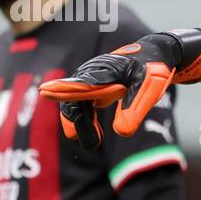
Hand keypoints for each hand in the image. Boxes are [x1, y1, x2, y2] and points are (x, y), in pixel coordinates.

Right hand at [39, 28, 200, 148]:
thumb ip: (135, 109)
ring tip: (93, 143)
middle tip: (92, 145)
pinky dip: (85, 119)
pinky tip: (95, 133)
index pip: (82, 84)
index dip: (63, 89)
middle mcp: (92, 74)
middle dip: (79, 123)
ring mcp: (90, 79)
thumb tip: (121, 132)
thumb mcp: (150, 89)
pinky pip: (81, 103)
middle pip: (74, 100)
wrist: (154, 54)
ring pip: (75, 104)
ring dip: (81, 123)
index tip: (45, 91)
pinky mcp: (93, 85)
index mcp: (105, 72)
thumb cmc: (152, 70)